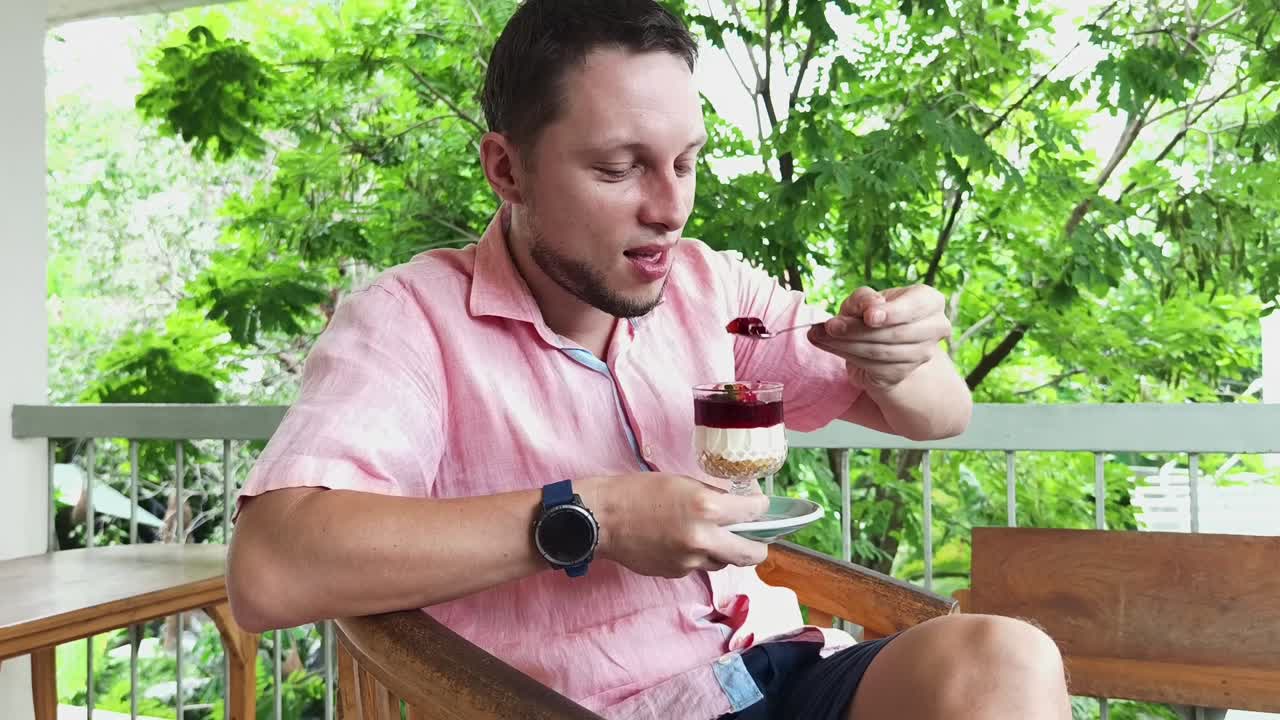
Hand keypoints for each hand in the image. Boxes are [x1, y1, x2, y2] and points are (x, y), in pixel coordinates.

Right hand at [578, 474, 768, 578]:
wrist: (601, 519)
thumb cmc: (637, 492)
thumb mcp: (681, 483)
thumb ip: (711, 497)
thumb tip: (735, 507)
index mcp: (707, 507)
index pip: (753, 512)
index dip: (761, 508)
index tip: (760, 507)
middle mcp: (703, 538)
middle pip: (750, 553)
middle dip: (758, 546)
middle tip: (757, 539)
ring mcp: (690, 560)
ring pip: (723, 562)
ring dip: (724, 551)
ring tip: (710, 536)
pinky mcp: (676, 573)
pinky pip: (698, 566)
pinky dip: (698, 556)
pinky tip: (680, 542)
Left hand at [807, 285, 951, 389]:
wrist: (879, 342)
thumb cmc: (873, 313)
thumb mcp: (866, 299)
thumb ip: (865, 298)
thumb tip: (871, 308)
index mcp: (930, 301)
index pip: (915, 307)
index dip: (892, 313)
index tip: (869, 317)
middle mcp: (934, 328)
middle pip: (895, 333)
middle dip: (857, 330)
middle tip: (829, 326)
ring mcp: (921, 354)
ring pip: (881, 351)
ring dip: (846, 344)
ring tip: (820, 335)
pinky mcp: (901, 373)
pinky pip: (871, 365)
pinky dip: (846, 355)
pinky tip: (828, 345)